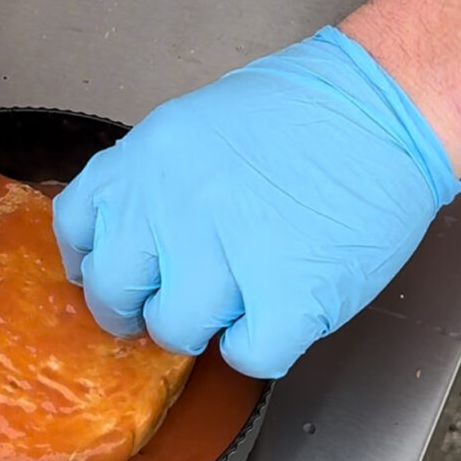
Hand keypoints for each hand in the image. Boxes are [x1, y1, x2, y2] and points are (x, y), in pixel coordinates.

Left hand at [52, 27, 460, 378]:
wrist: (382, 105)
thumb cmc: (303, 110)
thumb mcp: (197, 126)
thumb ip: (155, 181)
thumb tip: (135, 240)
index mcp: (145, 159)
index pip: (78, 227)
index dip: (96, 260)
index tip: (118, 273)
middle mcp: (171, 204)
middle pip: (113, 291)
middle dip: (138, 308)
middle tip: (172, 305)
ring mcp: (225, 252)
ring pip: (175, 330)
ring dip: (204, 327)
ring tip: (239, 298)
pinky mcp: (285, 295)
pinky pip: (247, 356)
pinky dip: (260, 346)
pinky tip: (278, 312)